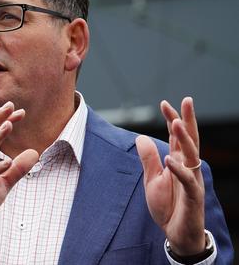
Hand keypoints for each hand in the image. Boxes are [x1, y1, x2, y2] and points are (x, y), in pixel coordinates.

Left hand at [136, 97, 205, 256]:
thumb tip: (142, 137)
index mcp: (178, 161)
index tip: (165, 103)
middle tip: (186, 100)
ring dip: (184, 139)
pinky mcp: (193, 196)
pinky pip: (188, 181)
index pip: (176, 136)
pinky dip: (179, 170)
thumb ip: (148, 159)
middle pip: (190, 139)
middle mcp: (188, 167)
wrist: (176, 233)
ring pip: (192, 155)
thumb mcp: (152, 180)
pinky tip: (170, 160)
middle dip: (188, 120)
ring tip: (176, 122)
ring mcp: (192, 180)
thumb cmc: (168, 206)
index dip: (172, 118)